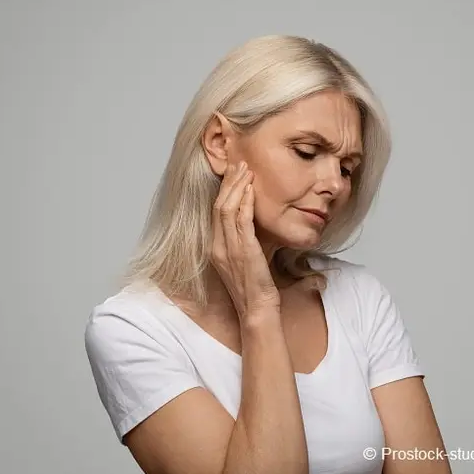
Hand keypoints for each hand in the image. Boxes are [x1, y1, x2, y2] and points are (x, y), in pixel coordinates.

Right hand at [209, 161, 280, 320]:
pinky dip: (245, 202)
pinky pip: (241, 221)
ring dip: (237, 187)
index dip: (224, 190)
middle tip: (239, 163)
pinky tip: (251, 189)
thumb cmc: (254, 287)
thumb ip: (245, 241)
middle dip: (229, 182)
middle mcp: (218, 246)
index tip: (233, 173)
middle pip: (219, 206)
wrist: (257, 309)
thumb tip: (255, 224)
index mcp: (216, 247)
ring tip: (246, 170)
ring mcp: (228, 248)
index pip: (216, 212)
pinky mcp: (243, 251)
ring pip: (227, 209)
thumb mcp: (246, 259)